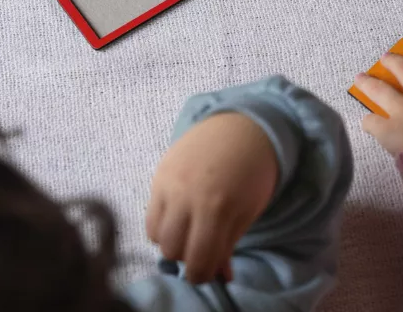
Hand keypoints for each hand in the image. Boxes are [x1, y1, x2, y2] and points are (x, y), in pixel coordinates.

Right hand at [146, 112, 277, 283]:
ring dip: (172, 241)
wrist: (241, 126)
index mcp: (216, 208)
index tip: (208, 271)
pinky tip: (179, 216)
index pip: (198, 261)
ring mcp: (168, 184)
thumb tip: (219, 276)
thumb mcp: (248, 211)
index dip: (202, 275)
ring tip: (189, 231)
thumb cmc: (253, 172)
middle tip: (201, 248)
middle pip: (172, 251)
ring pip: (156, 236)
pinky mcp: (158, 174)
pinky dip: (162, 225)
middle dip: (187, 257)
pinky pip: (149, 215)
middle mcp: (186, 197)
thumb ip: (229, 244)